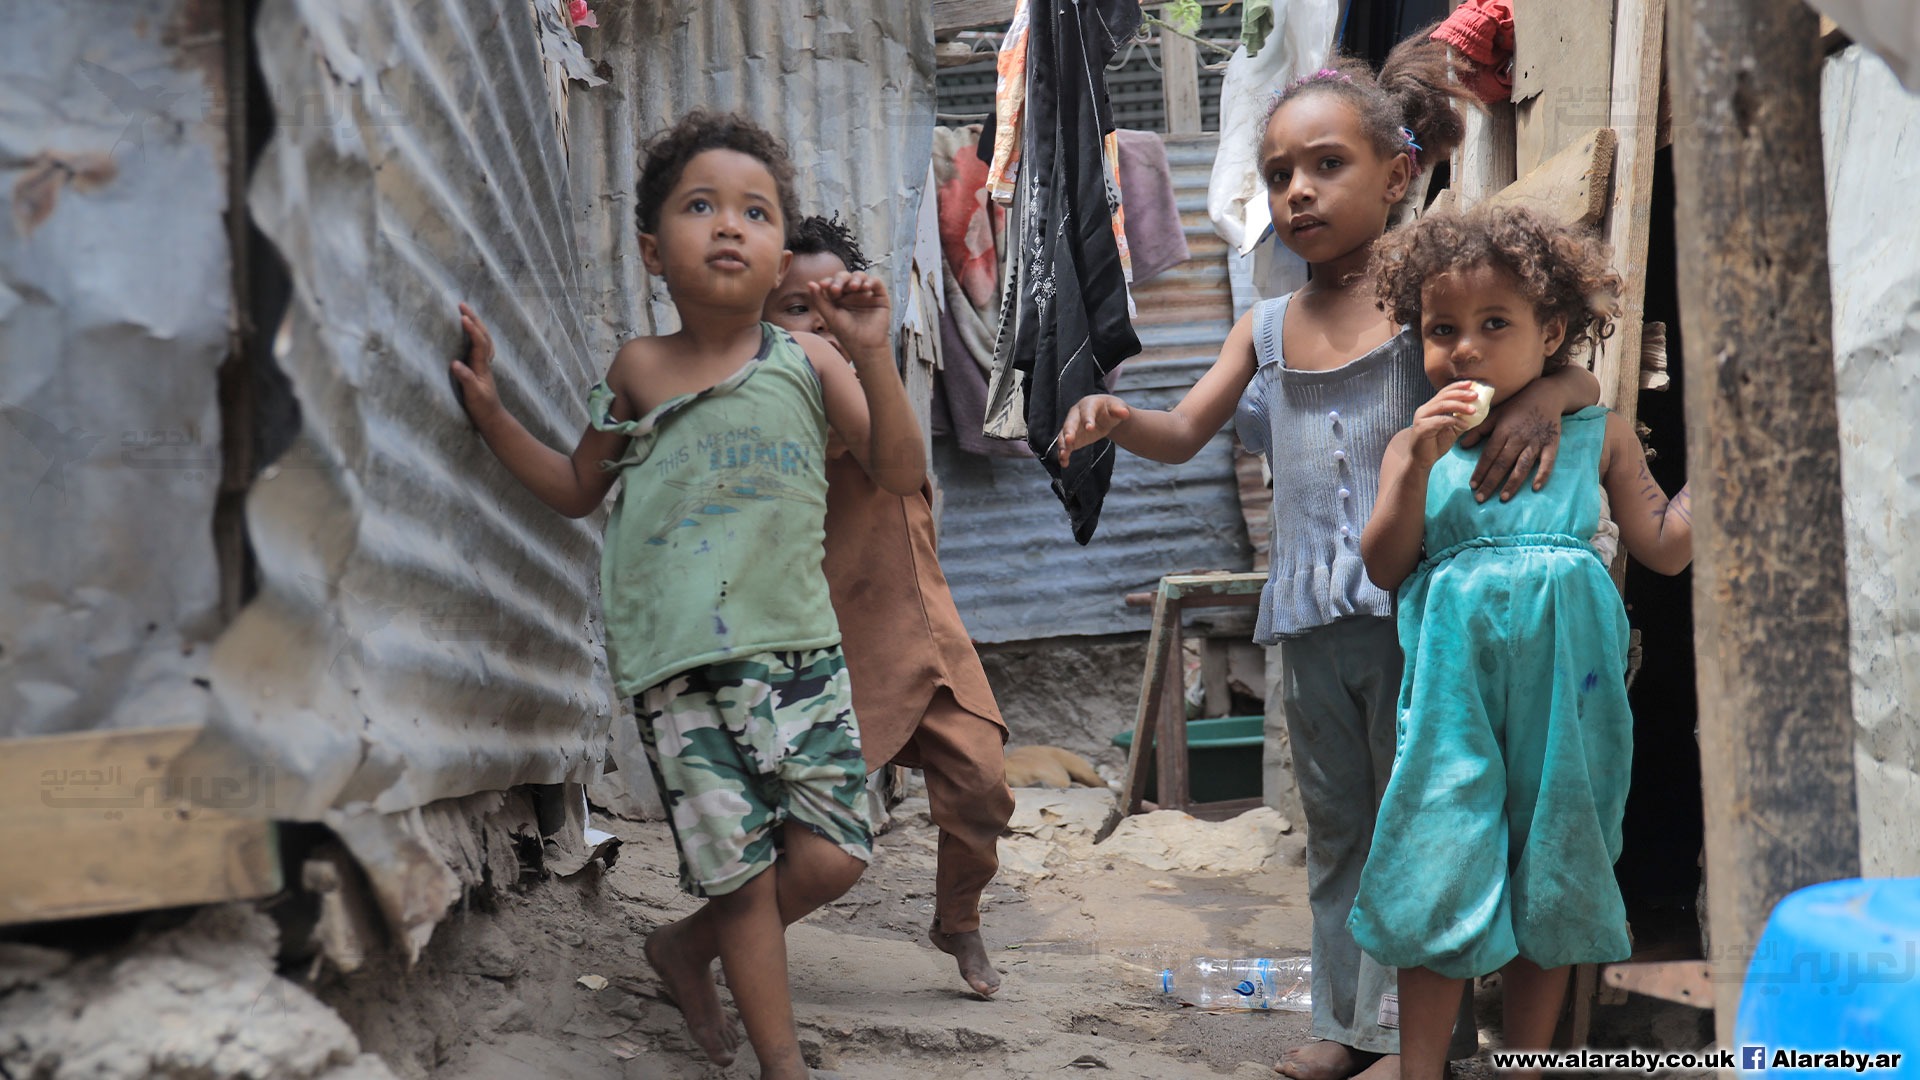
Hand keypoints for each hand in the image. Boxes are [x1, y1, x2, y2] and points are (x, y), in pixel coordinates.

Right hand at [451, 303, 502, 422]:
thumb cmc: (482, 407)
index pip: (479, 343)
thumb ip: (466, 379)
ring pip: (484, 339)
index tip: (462, 317)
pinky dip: (476, 335)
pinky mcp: (480, 369)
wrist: (492, 418)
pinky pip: (480, 346)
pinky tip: (470, 333)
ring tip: (465, 312)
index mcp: (482, 366)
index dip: (472, 330)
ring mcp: (484, 365)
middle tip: (462, 305)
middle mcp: (485, 362)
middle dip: (474, 319)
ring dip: (476, 324)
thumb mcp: (473, 395)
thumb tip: (455, 363)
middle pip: (484, 335)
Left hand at [809, 271, 891, 356]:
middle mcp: (852, 293)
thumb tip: (810, 283)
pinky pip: (876, 282)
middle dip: (840, 279)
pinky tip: (865, 287)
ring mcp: (865, 293)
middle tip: (837, 288)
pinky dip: (871, 281)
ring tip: (854, 287)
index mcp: (838, 297)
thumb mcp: (830, 316)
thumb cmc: (847, 333)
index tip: (823, 285)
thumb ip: (819, 300)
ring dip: (856, 279)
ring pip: (860, 276)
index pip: (833, 283)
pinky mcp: (879, 296)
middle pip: (845, 277)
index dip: (828, 282)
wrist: (865, 346)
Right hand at [1055, 394, 1131, 464]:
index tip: (1090, 429)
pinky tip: (1064, 463)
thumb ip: (1119, 410)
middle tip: (1069, 440)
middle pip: (1070, 422)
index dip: (1088, 419)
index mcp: (1088, 404)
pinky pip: (1065, 446)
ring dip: (1063, 445)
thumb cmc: (1110, 409)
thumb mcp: (1117, 407)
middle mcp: (1076, 414)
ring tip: (1064, 455)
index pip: (1087, 411)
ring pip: (1064, 435)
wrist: (1105, 415)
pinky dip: (1064, 454)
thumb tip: (1125, 413)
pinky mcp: (1071, 438)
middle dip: (1069, 431)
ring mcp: (1072, 427)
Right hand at [1408, 383, 1477, 468]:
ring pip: (1442, 405)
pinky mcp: (1421, 428)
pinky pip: (1440, 420)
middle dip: (1461, 394)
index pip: (1444, 392)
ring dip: (1460, 406)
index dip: (1457, 387)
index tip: (1471, 384)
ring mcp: (1421, 418)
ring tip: (1473, 410)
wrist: (1422, 460)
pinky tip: (1465, 426)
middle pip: (1444, 396)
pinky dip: (1454, 421)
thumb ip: (1460, 419)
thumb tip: (1476, 411)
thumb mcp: (1452, 430)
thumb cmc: (1435, 444)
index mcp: (1430, 408)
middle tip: (1475, 395)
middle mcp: (1424, 410)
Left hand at [1459, 376, 1563, 501]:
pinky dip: (1542, 475)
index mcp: (1504, 430)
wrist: (1546, 395)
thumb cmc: (1517, 405)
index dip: (1480, 470)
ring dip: (1512, 483)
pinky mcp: (1551, 444)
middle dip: (1491, 482)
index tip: (1472, 485)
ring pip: (1522, 466)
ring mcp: (1536, 442)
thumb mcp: (1496, 414)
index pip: (1489, 454)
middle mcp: (1519, 437)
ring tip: (1503, 498)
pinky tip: (1535, 488)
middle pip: (1503, 463)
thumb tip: (1462, 445)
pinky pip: (1548, 462)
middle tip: (1481, 499)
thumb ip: (1479, 430)